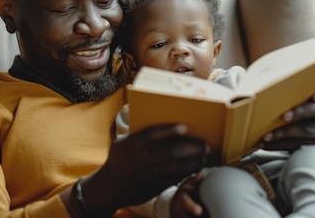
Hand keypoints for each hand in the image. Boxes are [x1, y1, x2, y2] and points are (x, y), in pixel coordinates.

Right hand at [83, 123, 209, 214]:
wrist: (108, 188)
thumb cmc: (120, 159)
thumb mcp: (122, 144)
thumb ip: (140, 136)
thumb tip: (167, 124)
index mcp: (128, 146)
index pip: (150, 135)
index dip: (168, 130)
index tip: (185, 126)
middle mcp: (138, 162)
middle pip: (170, 153)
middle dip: (191, 148)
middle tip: (205, 145)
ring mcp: (146, 177)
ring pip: (176, 169)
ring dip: (194, 162)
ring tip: (204, 156)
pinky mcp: (153, 188)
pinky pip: (175, 180)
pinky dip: (188, 173)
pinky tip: (196, 167)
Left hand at [257, 87, 314, 150]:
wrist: (309, 141)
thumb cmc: (299, 114)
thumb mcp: (302, 104)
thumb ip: (296, 98)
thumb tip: (271, 91)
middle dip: (301, 112)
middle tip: (284, 116)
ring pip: (307, 131)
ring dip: (283, 132)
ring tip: (266, 135)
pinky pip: (298, 145)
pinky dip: (278, 144)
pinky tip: (265, 144)